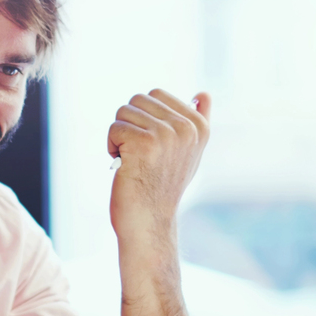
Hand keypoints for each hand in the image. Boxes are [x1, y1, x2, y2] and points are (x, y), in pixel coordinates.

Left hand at [107, 89, 210, 244]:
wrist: (149, 222)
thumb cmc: (163, 187)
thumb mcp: (188, 153)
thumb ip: (197, 122)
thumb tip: (203, 93)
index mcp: (199, 126)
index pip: (156, 94)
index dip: (144, 119)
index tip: (152, 147)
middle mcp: (186, 128)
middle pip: (137, 100)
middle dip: (130, 125)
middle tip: (139, 154)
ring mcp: (166, 135)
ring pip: (123, 112)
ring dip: (119, 136)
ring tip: (132, 160)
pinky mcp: (144, 143)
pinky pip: (114, 128)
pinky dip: (111, 147)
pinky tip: (124, 166)